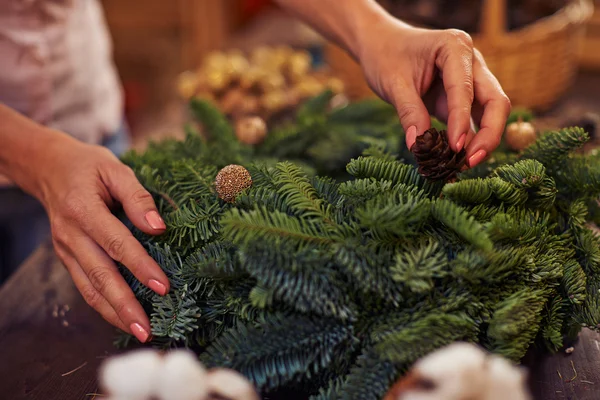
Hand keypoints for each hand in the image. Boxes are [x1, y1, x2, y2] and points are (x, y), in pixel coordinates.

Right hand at [33, 133, 168, 341]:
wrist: (48, 167)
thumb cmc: (87, 166)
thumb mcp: (114, 168)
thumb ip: (137, 197)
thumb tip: (159, 227)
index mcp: (83, 210)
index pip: (116, 243)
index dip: (140, 266)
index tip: (163, 287)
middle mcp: (71, 235)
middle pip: (100, 275)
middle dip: (125, 305)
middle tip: (148, 328)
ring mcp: (66, 249)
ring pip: (90, 288)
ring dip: (114, 313)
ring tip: (139, 331)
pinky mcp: (67, 258)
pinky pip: (85, 286)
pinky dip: (103, 305)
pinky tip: (122, 318)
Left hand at [356, 21, 510, 166]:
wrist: (381, 45)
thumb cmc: (386, 57)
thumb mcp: (393, 84)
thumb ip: (409, 112)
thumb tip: (418, 145)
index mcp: (455, 47)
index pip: (465, 89)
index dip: (462, 120)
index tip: (456, 147)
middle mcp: (472, 61)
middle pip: (495, 100)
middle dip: (489, 133)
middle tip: (470, 161)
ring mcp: (472, 79)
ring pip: (491, 111)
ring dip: (482, 139)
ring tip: (464, 165)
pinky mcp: (464, 97)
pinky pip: (474, 120)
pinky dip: (469, 139)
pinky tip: (457, 159)